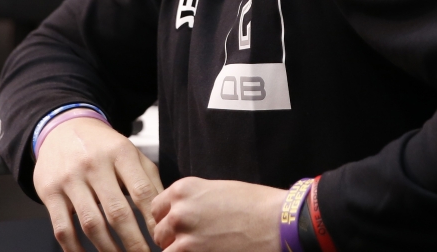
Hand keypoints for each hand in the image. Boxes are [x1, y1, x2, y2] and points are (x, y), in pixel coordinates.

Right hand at [34, 116, 162, 251]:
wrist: (62, 128)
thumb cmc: (102, 147)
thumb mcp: (130, 153)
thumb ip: (149, 180)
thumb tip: (166, 215)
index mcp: (120, 153)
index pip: (141, 192)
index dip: (152, 221)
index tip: (161, 240)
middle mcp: (94, 164)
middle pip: (117, 212)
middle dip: (133, 242)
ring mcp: (69, 179)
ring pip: (91, 224)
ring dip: (108, 249)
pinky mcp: (49, 192)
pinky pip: (62, 228)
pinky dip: (75, 250)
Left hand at [151, 177, 287, 251]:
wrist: (279, 223)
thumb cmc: (256, 206)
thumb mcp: (217, 191)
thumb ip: (193, 202)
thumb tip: (181, 215)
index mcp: (184, 190)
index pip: (157, 210)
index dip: (168, 221)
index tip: (179, 228)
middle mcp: (179, 212)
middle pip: (160, 232)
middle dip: (173, 240)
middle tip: (194, 243)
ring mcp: (185, 238)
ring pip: (167, 251)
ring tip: (203, 249)